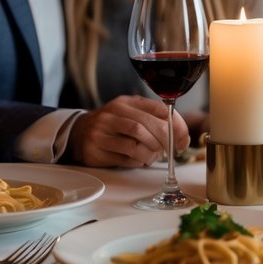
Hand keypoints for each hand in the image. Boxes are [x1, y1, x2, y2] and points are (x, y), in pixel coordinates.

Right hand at [70, 95, 190, 167]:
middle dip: (164, 140)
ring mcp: (101, 132)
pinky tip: (141, 160)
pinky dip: (139, 161)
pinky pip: (125, 158)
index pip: (157, 108)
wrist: (79, 132)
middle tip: (172, 150)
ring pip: (135, 143)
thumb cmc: (114, 125)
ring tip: (154, 155)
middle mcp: (112, 114)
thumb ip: (154, 119)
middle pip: (145, 126)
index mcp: (126, 102)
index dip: (175, 124)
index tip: (183, 138)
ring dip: (151, 153)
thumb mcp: (131, 113)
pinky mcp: (96, 151)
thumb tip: (181, 136)